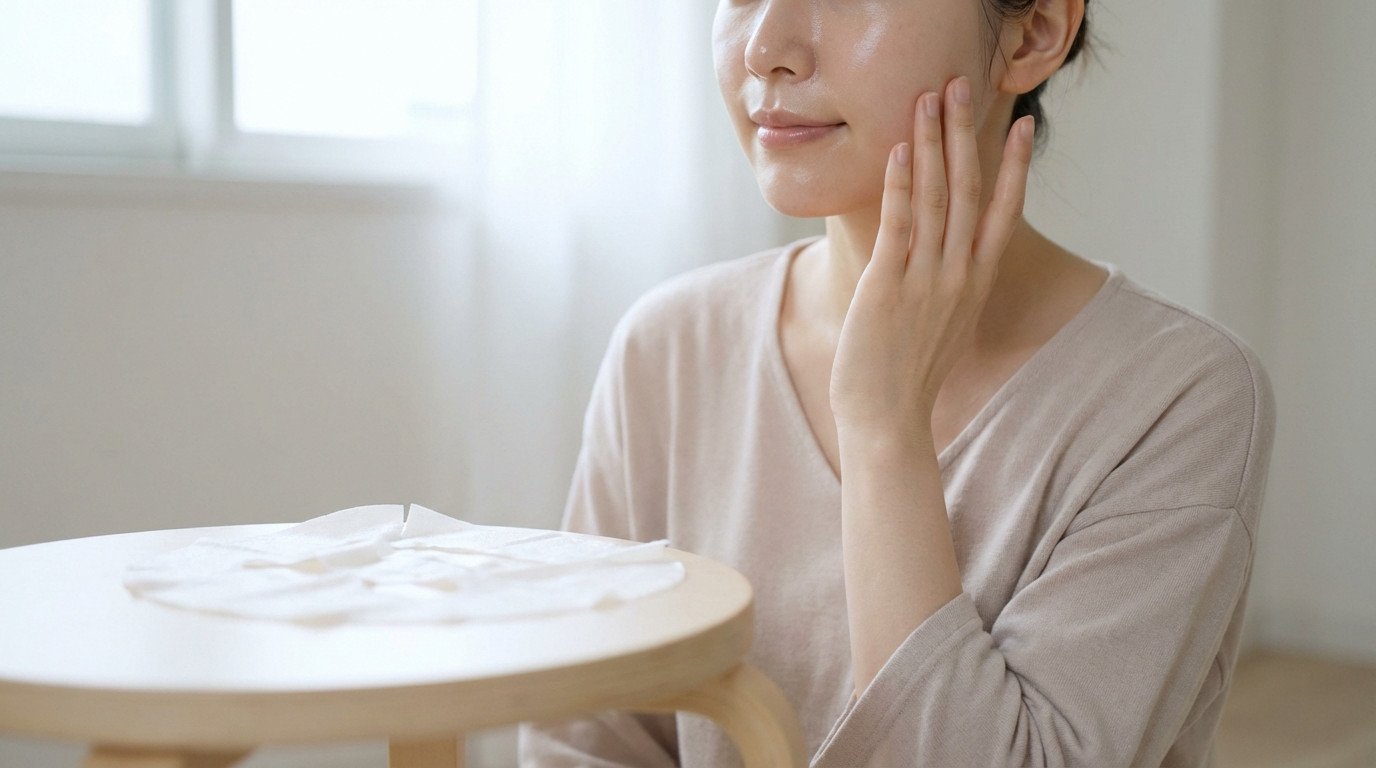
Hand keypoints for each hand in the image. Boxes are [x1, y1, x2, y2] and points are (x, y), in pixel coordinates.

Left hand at [829, 76, 1034, 447]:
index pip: (1003, 212)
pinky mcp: (889, 286)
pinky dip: (903, 184)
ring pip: (938, 197)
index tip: (1022, 126)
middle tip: (963, 85)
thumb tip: (941, 262)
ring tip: (930, 97)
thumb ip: (946, 287)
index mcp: (974, 283)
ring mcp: (927, 280)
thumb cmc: (906, 376)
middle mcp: (959, 276)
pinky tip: (903, 149)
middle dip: (966, 133)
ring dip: (934, 143)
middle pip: (970, 190)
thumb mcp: (939, 324)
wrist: (887, 420)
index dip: (1014, 166)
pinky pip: (900, 225)